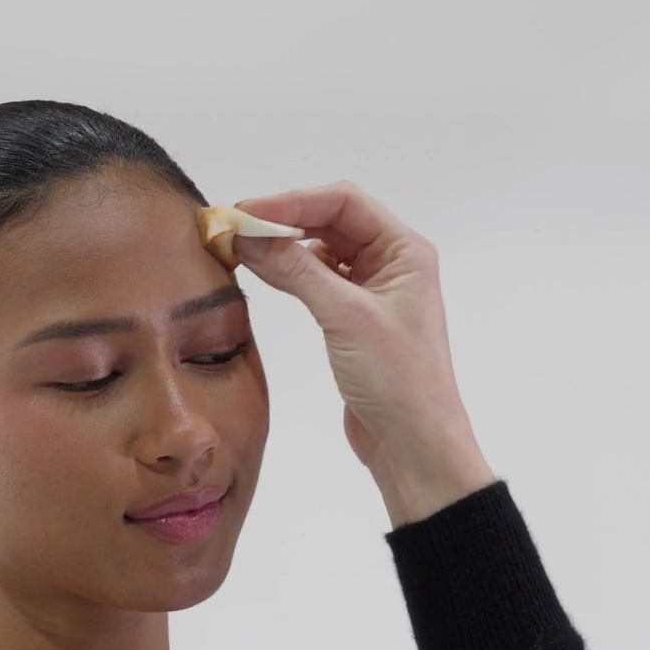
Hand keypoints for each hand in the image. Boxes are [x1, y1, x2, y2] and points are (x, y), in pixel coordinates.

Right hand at [232, 182, 495, 525]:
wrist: (414, 446)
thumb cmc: (399, 381)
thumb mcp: (346, 318)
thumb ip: (297, 270)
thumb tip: (248, 236)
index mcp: (405, 251)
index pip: (344, 202)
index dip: (292, 202)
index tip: (246, 213)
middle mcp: (392, 264)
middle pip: (330, 221)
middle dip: (283, 220)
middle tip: (234, 227)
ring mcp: (373, 291)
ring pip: (321, 250)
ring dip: (283, 246)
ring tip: (241, 248)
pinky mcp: (354, 319)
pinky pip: (318, 280)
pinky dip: (290, 273)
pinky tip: (263, 274)